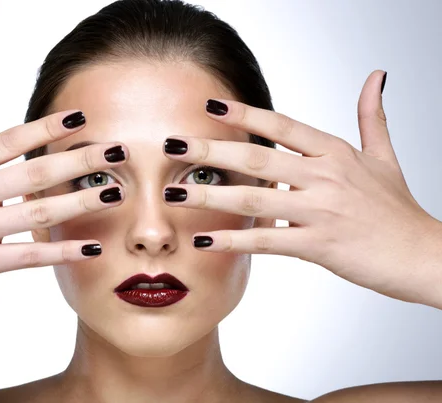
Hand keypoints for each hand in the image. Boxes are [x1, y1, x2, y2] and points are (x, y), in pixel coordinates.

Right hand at [0, 84, 126, 333]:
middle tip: (115, 151)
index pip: (8, 140)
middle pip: (34, 172)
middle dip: (80, 159)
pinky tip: (90, 247)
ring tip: (114, 192)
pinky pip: (28, 256)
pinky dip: (61, 252)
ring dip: (81, 201)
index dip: (46, 128)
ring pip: (38, 212)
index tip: (78, 117)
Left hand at [161, 70, 441, 305]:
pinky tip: (204, 240)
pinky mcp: (319, 244)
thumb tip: (376, 76)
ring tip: (174, 193)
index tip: (210, 107)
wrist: (423, 254)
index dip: (244, 115)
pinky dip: (233, 240)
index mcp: (335, 152)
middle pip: (257, 157)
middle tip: (173, 145)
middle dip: (210, 151)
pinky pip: (267, 239)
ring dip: (210, 196)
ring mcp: (321, 209)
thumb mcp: (385, 157)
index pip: (282, 125)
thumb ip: (372, 116)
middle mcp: (324, 175)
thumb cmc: (398, 209)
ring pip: (255, 198)